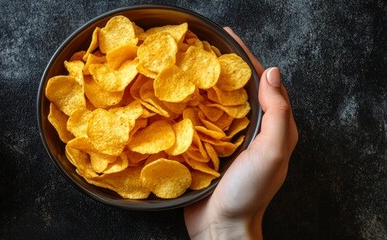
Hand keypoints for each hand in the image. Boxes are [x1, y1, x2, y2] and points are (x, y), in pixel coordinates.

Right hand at [184, 27, 298, 238]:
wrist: (220, 227)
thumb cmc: (249, 193)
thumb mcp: (272, 152)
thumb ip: (277, 114)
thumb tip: (271, 73)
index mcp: (271, 127)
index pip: (262, 83)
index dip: (246, 58)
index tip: (227, 39)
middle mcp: (249, 130)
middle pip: (236, 89)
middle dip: (220, 67)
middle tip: (199, 49)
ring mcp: (224, 141)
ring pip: (213, 103)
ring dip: (199, 84)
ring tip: (181, 67)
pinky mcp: (203, 151)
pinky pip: (194, 121)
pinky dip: (184, 106)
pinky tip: (171, 98)